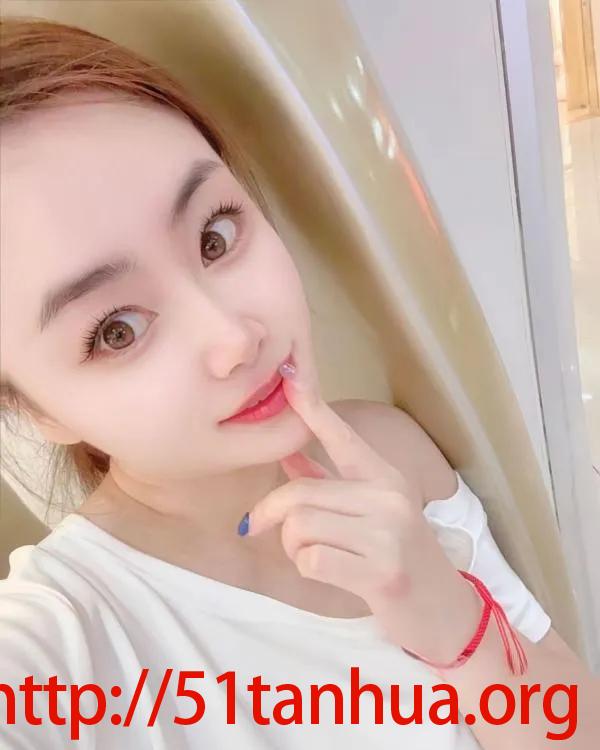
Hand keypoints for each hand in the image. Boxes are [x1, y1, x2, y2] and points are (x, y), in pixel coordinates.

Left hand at [245, 344, 482, 664]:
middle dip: (271, 512)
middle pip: (300, 492)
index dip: (313, 409)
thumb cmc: (399, 556)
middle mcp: (389, 497)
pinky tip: (326, 572)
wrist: (443, 611)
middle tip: (257, 526)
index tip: (290, 378)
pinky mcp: (383, 572)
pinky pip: (312, 560)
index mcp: (385, 477)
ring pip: (301, 526)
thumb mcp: (371, 512)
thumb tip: (287, 452)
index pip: (342, 437)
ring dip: (291, 545)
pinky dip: (305, 568)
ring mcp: (389, 534)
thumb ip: (327, 481)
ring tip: (312, 554)